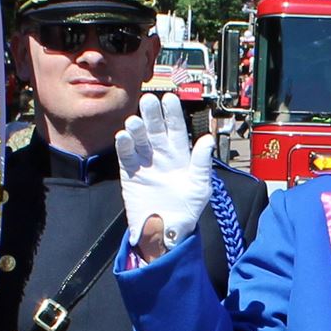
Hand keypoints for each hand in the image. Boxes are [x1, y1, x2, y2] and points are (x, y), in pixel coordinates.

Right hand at [113, 89, 213, 256]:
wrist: (166, 232)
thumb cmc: (187, 210)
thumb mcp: (200, 186)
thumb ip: (201, 162)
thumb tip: (208, 139)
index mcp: (180, 155)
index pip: (176, 128)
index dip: (172, 113)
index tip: (169, 98)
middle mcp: (161, 154)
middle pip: (155, 129)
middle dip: (152, 114)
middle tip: (148, 100)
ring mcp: (145, 162)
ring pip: (139, 139)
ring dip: (136, 129)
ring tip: (134, 122)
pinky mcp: (131, 173)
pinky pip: (126, 155)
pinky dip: (124, 146)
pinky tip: (123, 136)